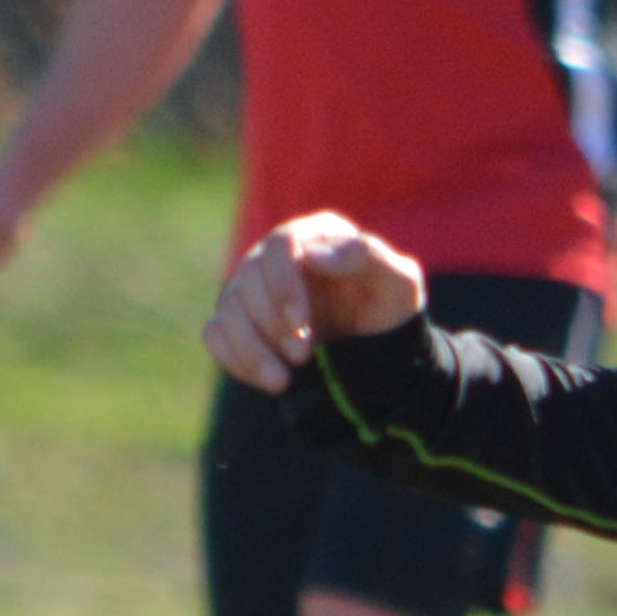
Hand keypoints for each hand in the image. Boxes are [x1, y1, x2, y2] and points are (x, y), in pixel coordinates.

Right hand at [203, 214, 429, 390]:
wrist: (378, 357)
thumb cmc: (392, 313)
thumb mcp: (400, 284)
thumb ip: (368, 257)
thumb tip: (313, 255)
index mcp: (316, 235)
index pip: (282, 245)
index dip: (284, 284)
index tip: (300, 323)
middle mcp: (279, 256)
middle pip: (249, 276)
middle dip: (271, 323)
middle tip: (303, 357)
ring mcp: (255, 289)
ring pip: (228, 307)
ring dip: (251, 346)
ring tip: (283, 381)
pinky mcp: (240, 322)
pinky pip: (216, 333)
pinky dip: (235, 358)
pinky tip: (269, 379)